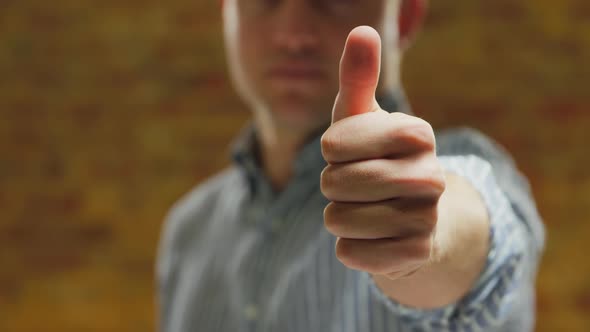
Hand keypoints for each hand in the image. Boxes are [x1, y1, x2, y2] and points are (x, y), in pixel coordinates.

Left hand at [320, 26, 445, 279]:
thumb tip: (362, 30)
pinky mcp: (416, 254)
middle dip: (332, 186)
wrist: (414, 218)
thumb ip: (358, 78)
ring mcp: (427, 218)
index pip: (334, 144)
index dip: (332, 151)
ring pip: (338, 221)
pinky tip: (372, 239)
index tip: (349, 151)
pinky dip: (350, 248)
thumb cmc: (378, 159)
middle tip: (355, 185)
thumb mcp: (364, 120)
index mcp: (417, 133)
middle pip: (334, 184)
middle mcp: (430, 175)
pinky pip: (350, 253)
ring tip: (365, 211)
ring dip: (339, 218)